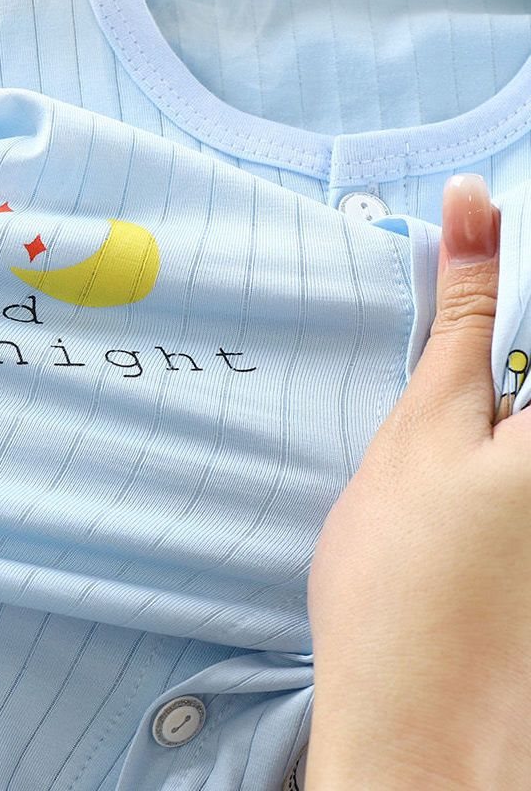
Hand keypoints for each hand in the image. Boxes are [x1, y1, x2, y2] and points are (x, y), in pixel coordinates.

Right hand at [305, 172, 530, 788]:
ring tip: (454, 434)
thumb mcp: (426, 421)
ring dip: (503, 377)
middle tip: (453, 385)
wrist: (416, 720)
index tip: (475, 238)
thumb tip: (476, 203)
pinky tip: (473, 468)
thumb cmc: (404, 575)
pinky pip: (528, 445)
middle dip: (502, 331)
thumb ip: (464, 310)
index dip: (513, 258)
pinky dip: (508, 426)